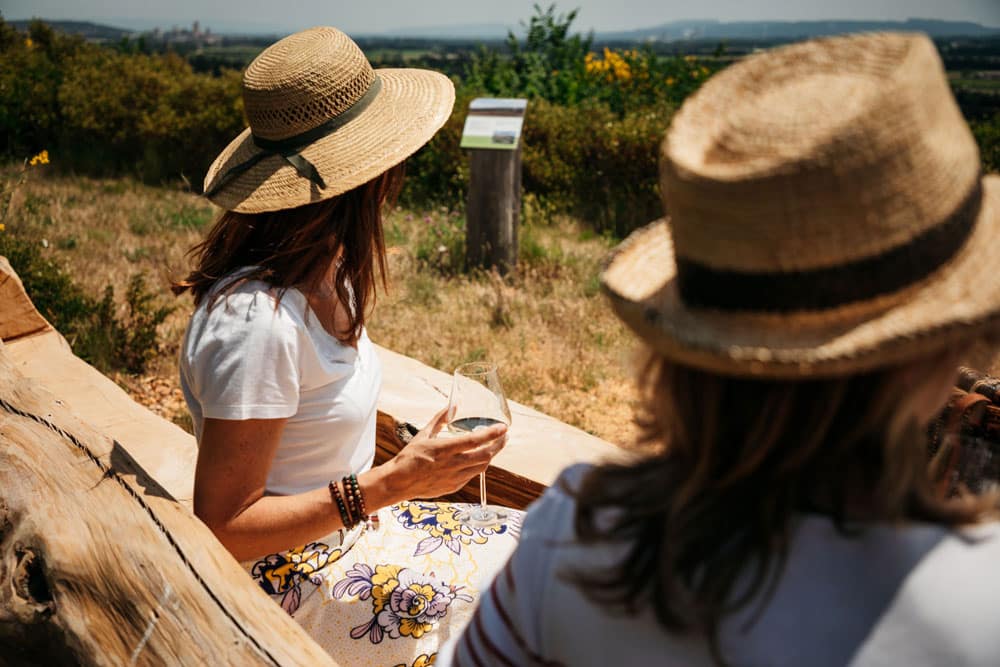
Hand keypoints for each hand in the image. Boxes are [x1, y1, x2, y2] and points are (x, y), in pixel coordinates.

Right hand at [375, 407, 507, 501]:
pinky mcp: (453, 487)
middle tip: (504, 437)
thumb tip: (453, 406)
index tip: (503, 427)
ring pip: (482, 467)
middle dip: (498, 445)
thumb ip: (440, 419)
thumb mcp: (423, 434)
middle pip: (485, 455)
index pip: (475, 440)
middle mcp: (452, 464)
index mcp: (444, 449)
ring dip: (490, 455)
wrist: (398, 482)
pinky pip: (472, 475)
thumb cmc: (409, 457)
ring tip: (494, 447)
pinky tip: (477, 459)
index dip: (492, 434)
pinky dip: (477, 466)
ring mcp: (454, 478)